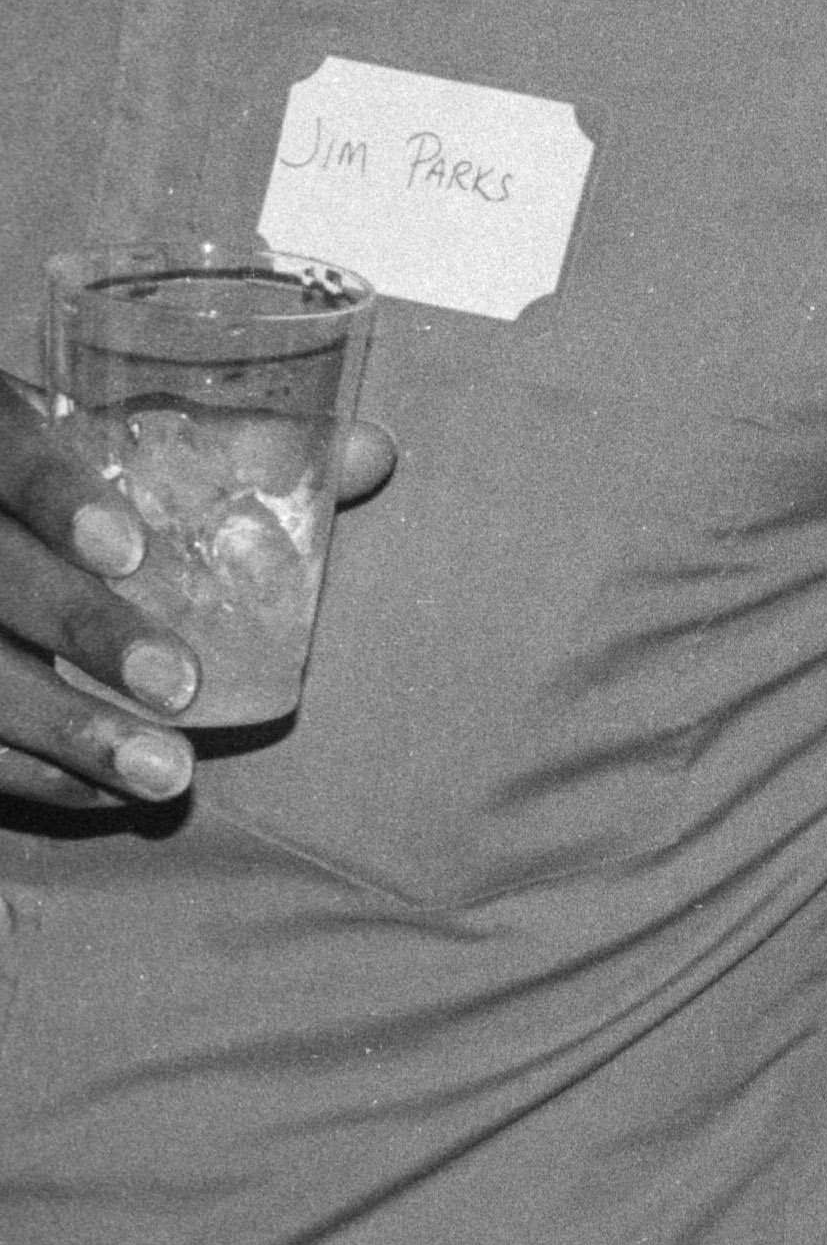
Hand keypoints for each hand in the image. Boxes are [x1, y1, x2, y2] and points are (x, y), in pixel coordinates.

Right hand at [0, 377, 391, 810]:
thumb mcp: (124, 451)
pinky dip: (39, 773)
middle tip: (180, 683)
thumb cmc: (65, 492)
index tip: (128, 548)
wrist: (0, 541)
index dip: (55, 495)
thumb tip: (372, 453)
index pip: (4, 450)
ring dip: (67, 730)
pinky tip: (114, 795)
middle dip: (82, 628)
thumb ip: (237, 449)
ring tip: (167, 773)